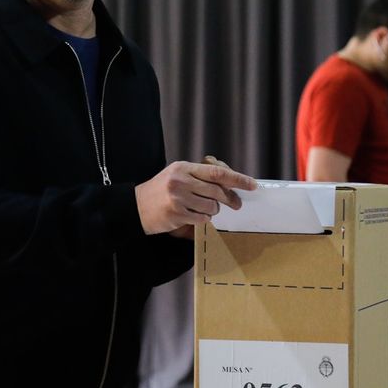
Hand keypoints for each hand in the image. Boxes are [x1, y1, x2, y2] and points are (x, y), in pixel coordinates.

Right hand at [134, 159, 256, 236]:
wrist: (135, 207)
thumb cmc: (160, 191)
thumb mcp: (176, 175)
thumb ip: (198, 177)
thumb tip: (226, 184)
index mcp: (183, 167)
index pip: (216, 172)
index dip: (237, 178)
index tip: (251, 184)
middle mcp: (180, 180)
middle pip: (216, 191)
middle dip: (229, 199)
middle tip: (236, 204)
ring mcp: (178, 198)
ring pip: (211, 207)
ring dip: (214, 211)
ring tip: (206, 210)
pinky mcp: (176, 214)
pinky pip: (201, 219)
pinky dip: (203, 220)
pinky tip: (195, 217)